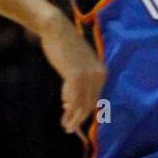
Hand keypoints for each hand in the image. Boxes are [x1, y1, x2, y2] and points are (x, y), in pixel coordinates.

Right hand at [38, 9, 105, 135]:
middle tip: (69, 128)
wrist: (56, 28)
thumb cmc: (62, 46)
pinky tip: (64, 118)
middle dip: (80, 119)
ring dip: (74, 119)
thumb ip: (75, 83)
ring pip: (83, 105)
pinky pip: (74, 100)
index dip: (84, 111)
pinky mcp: (76, 76)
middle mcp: (98, 75)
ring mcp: (88, 76)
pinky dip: (70, 112)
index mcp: (101, 71)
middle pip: (91, 104)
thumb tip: (69, 103)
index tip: (75, 120)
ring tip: (66, 127)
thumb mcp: (75, 66)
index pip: (95, 98)